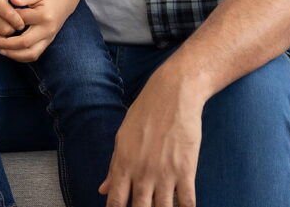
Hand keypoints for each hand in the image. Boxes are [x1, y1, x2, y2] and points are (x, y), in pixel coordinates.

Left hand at [0, 0, 72, 61]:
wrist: (64, 3)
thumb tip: (12, 0)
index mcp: (44, 16)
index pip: (22, 21)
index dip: (8, 21)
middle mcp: (47, 30)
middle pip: (25, 42)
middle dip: (7, 44)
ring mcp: (48, 39)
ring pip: (30, 54)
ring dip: (14, 55)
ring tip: (0, 50)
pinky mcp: (47, 43)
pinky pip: (34, 55)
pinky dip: (21, 57)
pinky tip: (9, 52)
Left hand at [99, 66, 201, 206]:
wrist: (173, 92)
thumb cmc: (146, 111)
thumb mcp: (123, 136)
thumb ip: (113, 166)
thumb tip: (102, 190)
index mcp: (124, 164)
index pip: (115, 202)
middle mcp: (142, 173)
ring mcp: (164, 173)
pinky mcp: (185, 170)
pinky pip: (187, 203)